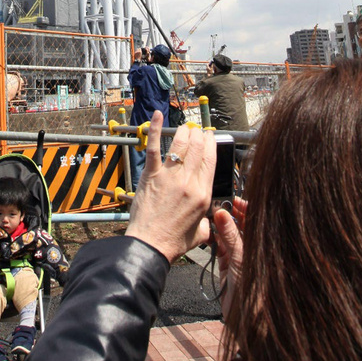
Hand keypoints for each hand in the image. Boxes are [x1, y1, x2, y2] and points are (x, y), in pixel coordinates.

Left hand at [126, 112, 214, 262]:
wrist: (150, 245)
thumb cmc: (173, 242)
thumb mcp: (200, 232)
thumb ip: (208, 221)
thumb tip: (210, 217)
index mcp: (203, 194)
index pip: (211, 160)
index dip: (211, 144)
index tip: (210, 137)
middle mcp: (189, 182)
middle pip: (198, 148)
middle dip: (199, 135)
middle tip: (197, 130)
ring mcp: (170, 177)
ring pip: (180, 145)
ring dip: (184, 132)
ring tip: (185, 128)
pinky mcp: (151, 175)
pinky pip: (154, 148)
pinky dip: (155, 129)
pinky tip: (157, 114)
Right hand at [212, 206, 243, 319]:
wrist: (244, 317)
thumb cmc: (252, 289)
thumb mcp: (240, 257)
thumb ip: (230, 235)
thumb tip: (222, 213)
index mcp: (260, 244)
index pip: (253, 220)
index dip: (244, 208)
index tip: (231, 199)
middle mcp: (250, 248)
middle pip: (240, 225)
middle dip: (229, 214)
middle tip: (216, 204)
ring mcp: (238, 257)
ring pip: (228, 235)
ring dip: (219, 225)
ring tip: (209, 214)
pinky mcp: (226, 265)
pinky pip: (219, 247)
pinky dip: (213, 238)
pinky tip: (207, 230)